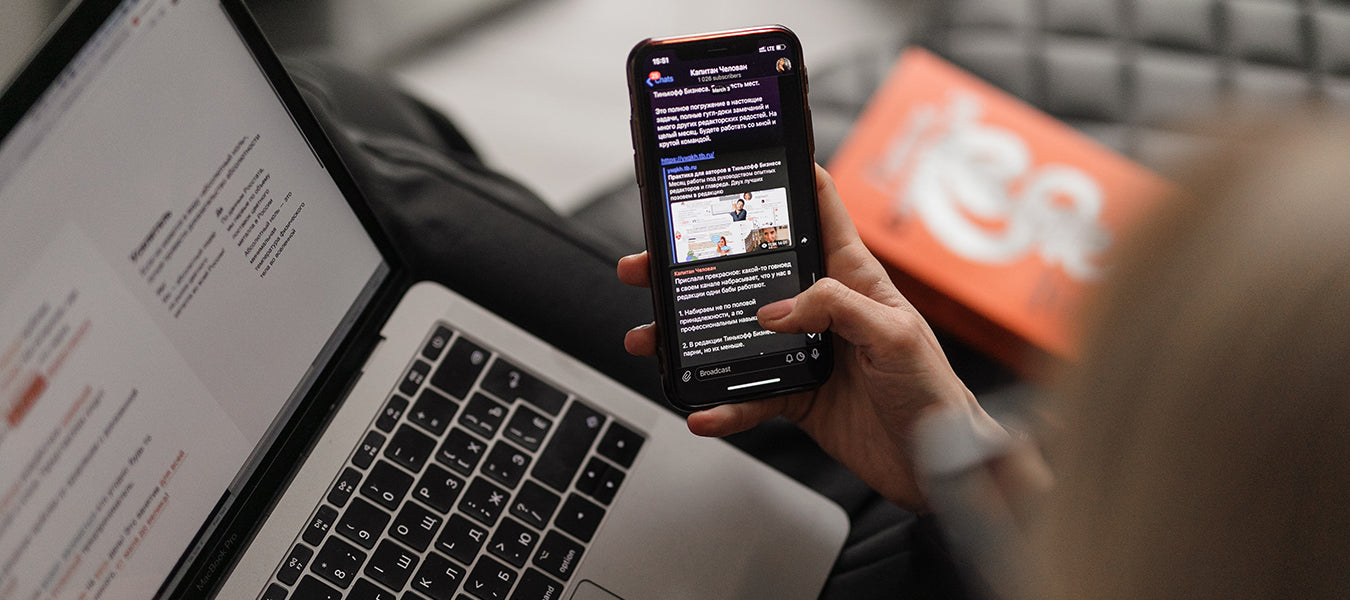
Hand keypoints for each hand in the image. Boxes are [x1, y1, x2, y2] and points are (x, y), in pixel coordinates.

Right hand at [617, 165, 999, 510]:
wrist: (936, 464)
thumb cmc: (933, 390)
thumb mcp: (895, 334)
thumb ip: (837, 309)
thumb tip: (776, 310)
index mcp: (852, 277)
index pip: (818, 211)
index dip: (788, 177)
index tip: (744, 155)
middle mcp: (820, 308)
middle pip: (749, 273)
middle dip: (696, 264)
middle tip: (651, 262)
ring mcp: (801, 350)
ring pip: (733, 334)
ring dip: (689, 337)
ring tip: (652, 338)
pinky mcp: (794, 394)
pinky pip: (747, 396)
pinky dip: (721, 405)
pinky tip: (701, 411)